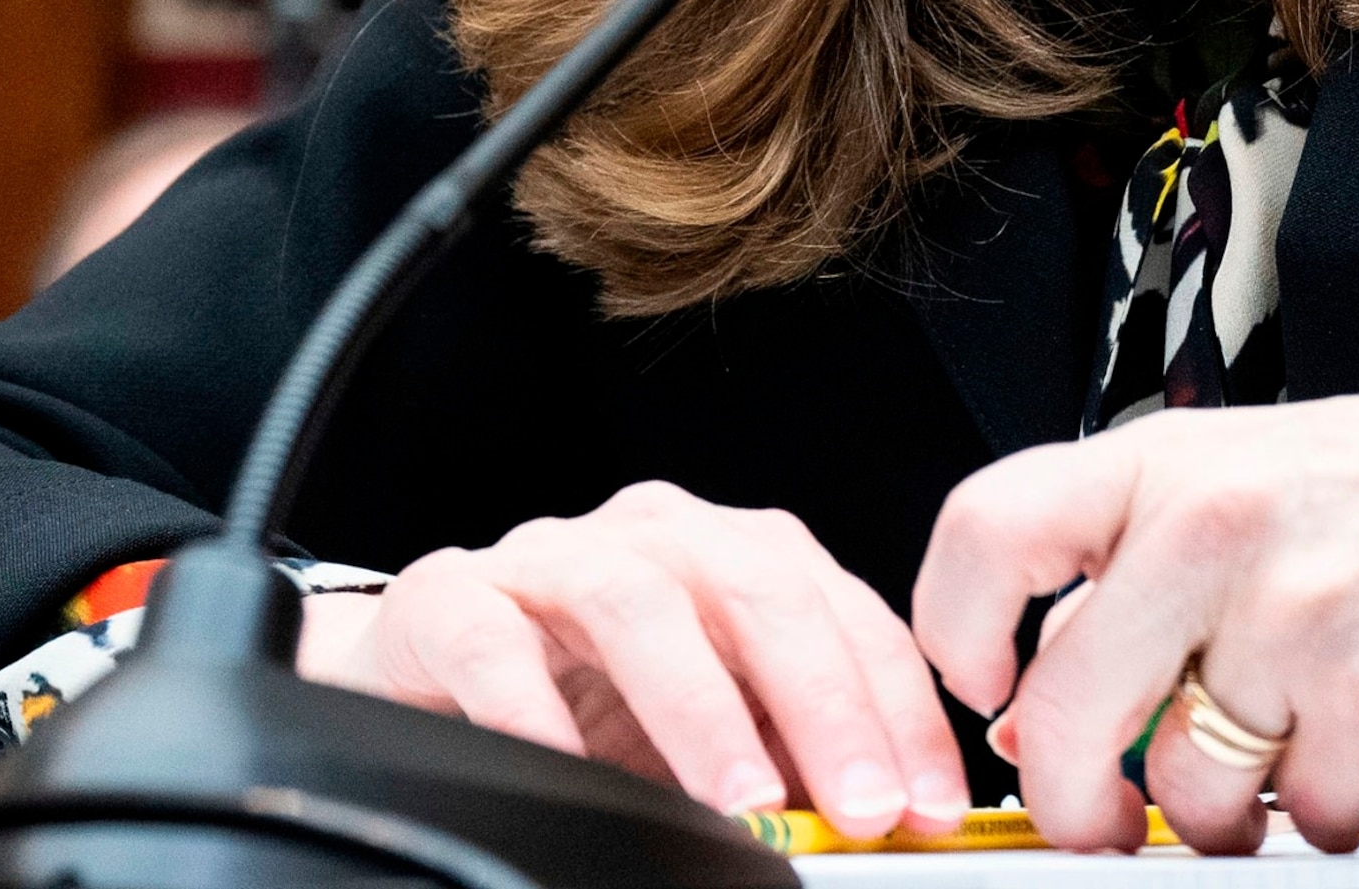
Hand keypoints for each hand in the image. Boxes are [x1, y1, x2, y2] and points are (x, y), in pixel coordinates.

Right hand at [294, 478, 969, 835]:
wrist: (428, 665)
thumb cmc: (581, 692)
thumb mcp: (706, 723)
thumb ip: (784, 751)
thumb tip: (876, 821)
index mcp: (735, 556)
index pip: (844, 613)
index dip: (898, 708)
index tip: (929, 802)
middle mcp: (657, 538)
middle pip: (759, 588)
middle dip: (824, 703)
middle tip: (861, 805)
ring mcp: (552, 559)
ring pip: (638, 601)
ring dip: (699, 705)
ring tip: (740, 797)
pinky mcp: (451, 597)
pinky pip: (494, 640)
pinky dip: (531, 706)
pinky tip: (566, 768)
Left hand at [910, 384, 1358, 852]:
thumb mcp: (1257, 470)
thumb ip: (1144, 557)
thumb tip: (1038, 674)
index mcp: (1174, 460)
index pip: (990, 530)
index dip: (955, 628)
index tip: (983, 684)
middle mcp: (1217, 529)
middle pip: (1060, 713)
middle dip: (1075, 801)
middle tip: (1107, 815)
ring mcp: (1293, 620)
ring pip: (1179, 790)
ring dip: (1220, 813)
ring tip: (1273, 762)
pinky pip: (1296, 820)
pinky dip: (1324, 814)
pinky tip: (1358, 751)